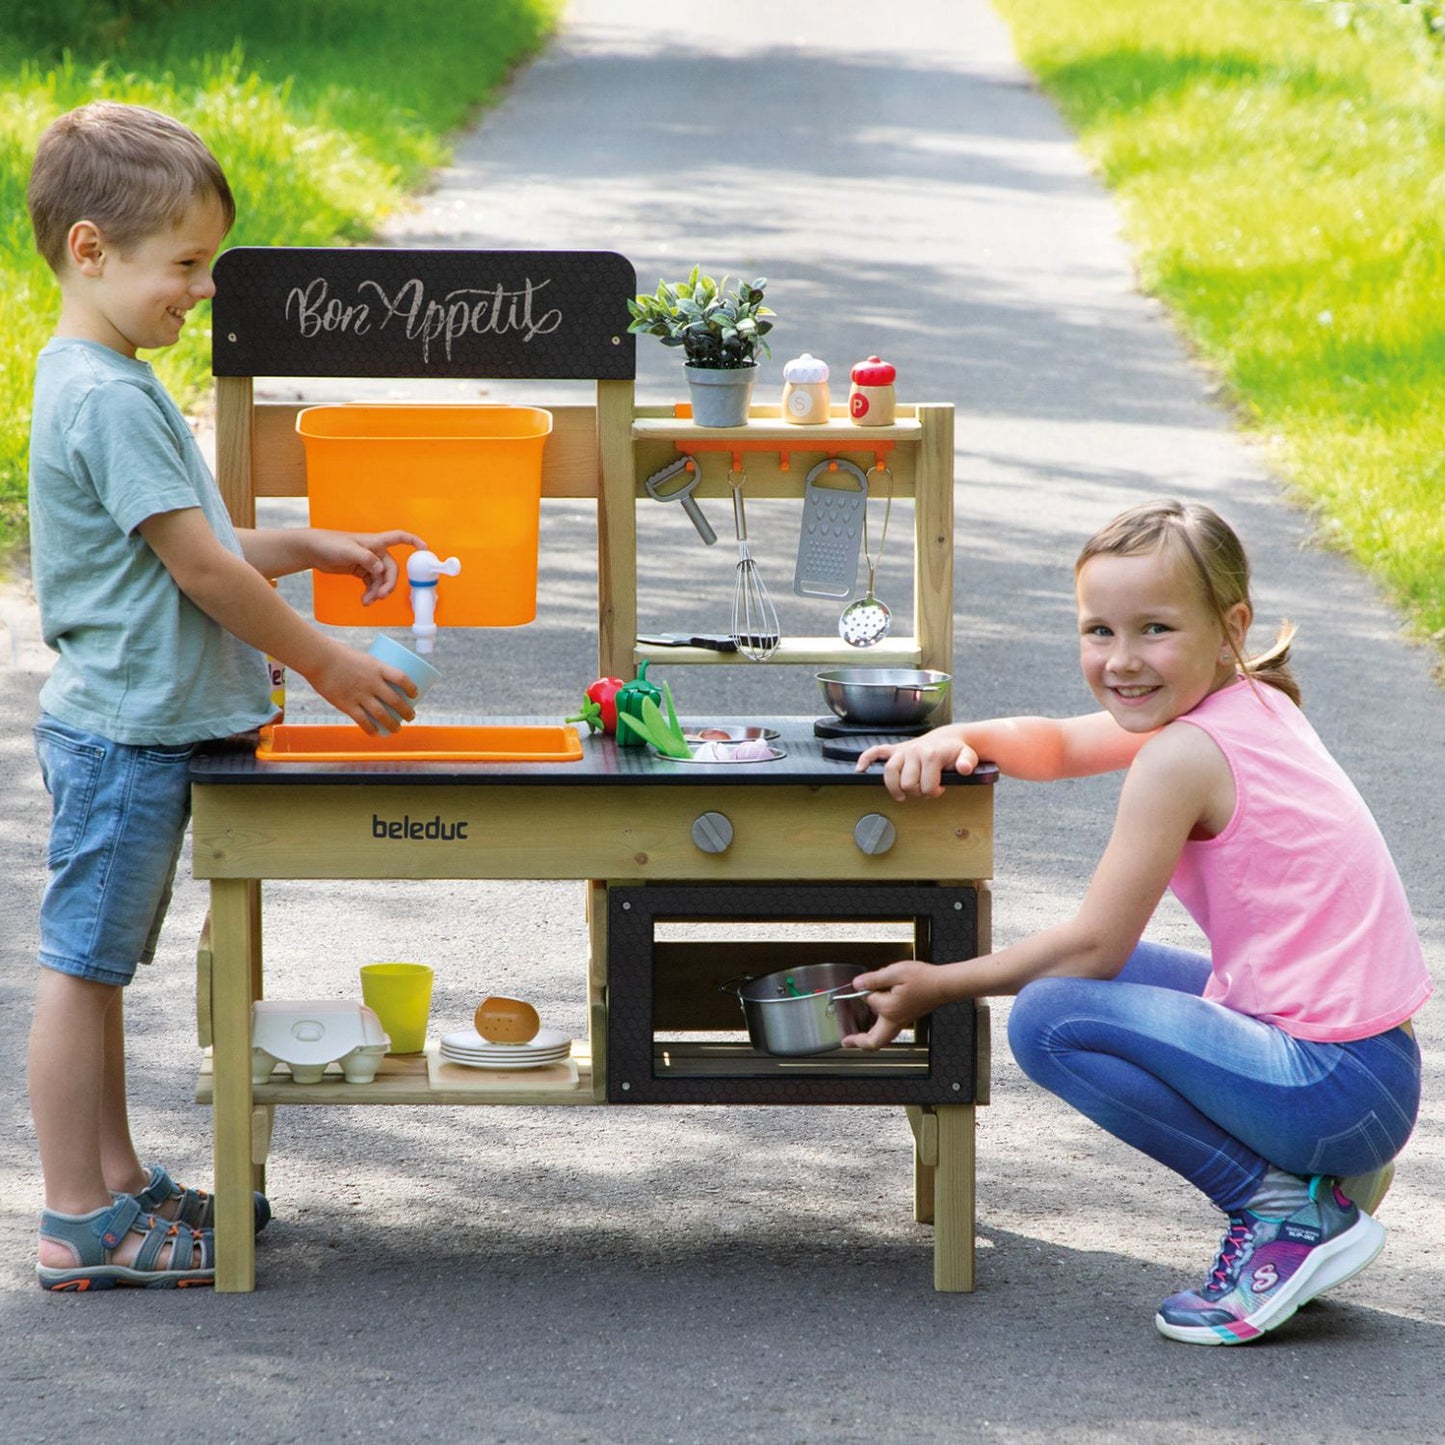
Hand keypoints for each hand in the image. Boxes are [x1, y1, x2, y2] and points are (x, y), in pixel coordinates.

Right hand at [309, 641, 416, 733]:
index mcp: (377, 667)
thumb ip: (369, 672)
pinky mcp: (347, 704)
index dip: (411, 688)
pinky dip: (371, 729)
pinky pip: (362, 721)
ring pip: (382, 714)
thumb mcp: (360, 658)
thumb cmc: (338, 655)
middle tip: (411, 717)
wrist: (318, 658)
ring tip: (397, 729)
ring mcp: (359, 694)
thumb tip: (376, 683)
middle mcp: (371, 682)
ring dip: (392, 724)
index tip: (415, 694)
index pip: (402, 678)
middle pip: (395, 700)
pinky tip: (376, 734)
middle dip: (407, 711)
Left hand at [310, 529, 426, 605]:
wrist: (312, 550)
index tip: (425, 549)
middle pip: (391, 569)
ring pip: (382, 579)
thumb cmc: (329, 544)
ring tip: (367, 601)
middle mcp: (375, 552)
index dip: (414, 542)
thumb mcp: (347, 550)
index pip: (399, 537)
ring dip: (377, 591)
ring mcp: (368, 562)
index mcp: (375, 542)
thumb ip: (366, 558)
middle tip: (381, 596)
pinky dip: (370, 593)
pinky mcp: (361, 571)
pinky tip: (364, 600)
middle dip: (388, 584)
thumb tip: (380, 570)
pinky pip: (372, 584)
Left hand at [840, 959, 950, 1049]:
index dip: (863, 990)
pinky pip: (889, 1030)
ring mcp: (902, 1020)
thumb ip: (874, 979)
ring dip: (868, 1039)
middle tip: (846, 1042)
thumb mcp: (896, 972)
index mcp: (890, 1009)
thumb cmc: (924, 979)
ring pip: (882, 1038)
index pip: (868, 1001)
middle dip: (858, 1043)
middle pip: (874, 1041)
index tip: (861, 983)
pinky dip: (878, 1032)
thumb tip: (858, 984)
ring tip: (857, 1038)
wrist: (943, 984)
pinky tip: (875, 1023)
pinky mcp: (907, 1017)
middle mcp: (895, 1019)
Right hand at [855, 725, 978, 800]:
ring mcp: (903, 750)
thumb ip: (968, 762)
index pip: (926, 786)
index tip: (941, 789)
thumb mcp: (969, 756)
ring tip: (903, 795)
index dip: (934, 793)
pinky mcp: (895, 749)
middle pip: (907, 784)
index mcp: (931, 754)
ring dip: (896, 788)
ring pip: (890, 773)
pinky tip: (860, 769)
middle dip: (917, 792)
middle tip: (926, 789)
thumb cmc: (957, 751)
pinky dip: (866, 760)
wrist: (949, 738)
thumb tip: (964, 768)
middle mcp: (914, 751)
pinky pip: (876, 752)